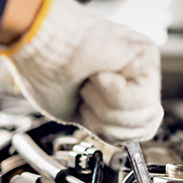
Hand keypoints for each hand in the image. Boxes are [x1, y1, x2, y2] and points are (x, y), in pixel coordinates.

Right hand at [6, 0, 162, 144]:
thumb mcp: (81, 114)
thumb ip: (109, 125)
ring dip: (107, 106)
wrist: (36, 43)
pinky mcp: (146, 54)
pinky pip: (141, 98)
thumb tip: (128, 139)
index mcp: (122, 88)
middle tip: (86, 94)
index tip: (86, 110)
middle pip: (145, 127)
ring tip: (91, 81)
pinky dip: (113, 93)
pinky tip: (100, 73)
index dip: (112, 132)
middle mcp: (137, 74)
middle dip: (108, 121)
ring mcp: (144, 64)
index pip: (140, 131)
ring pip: (144, 115)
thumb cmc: (46, 71)